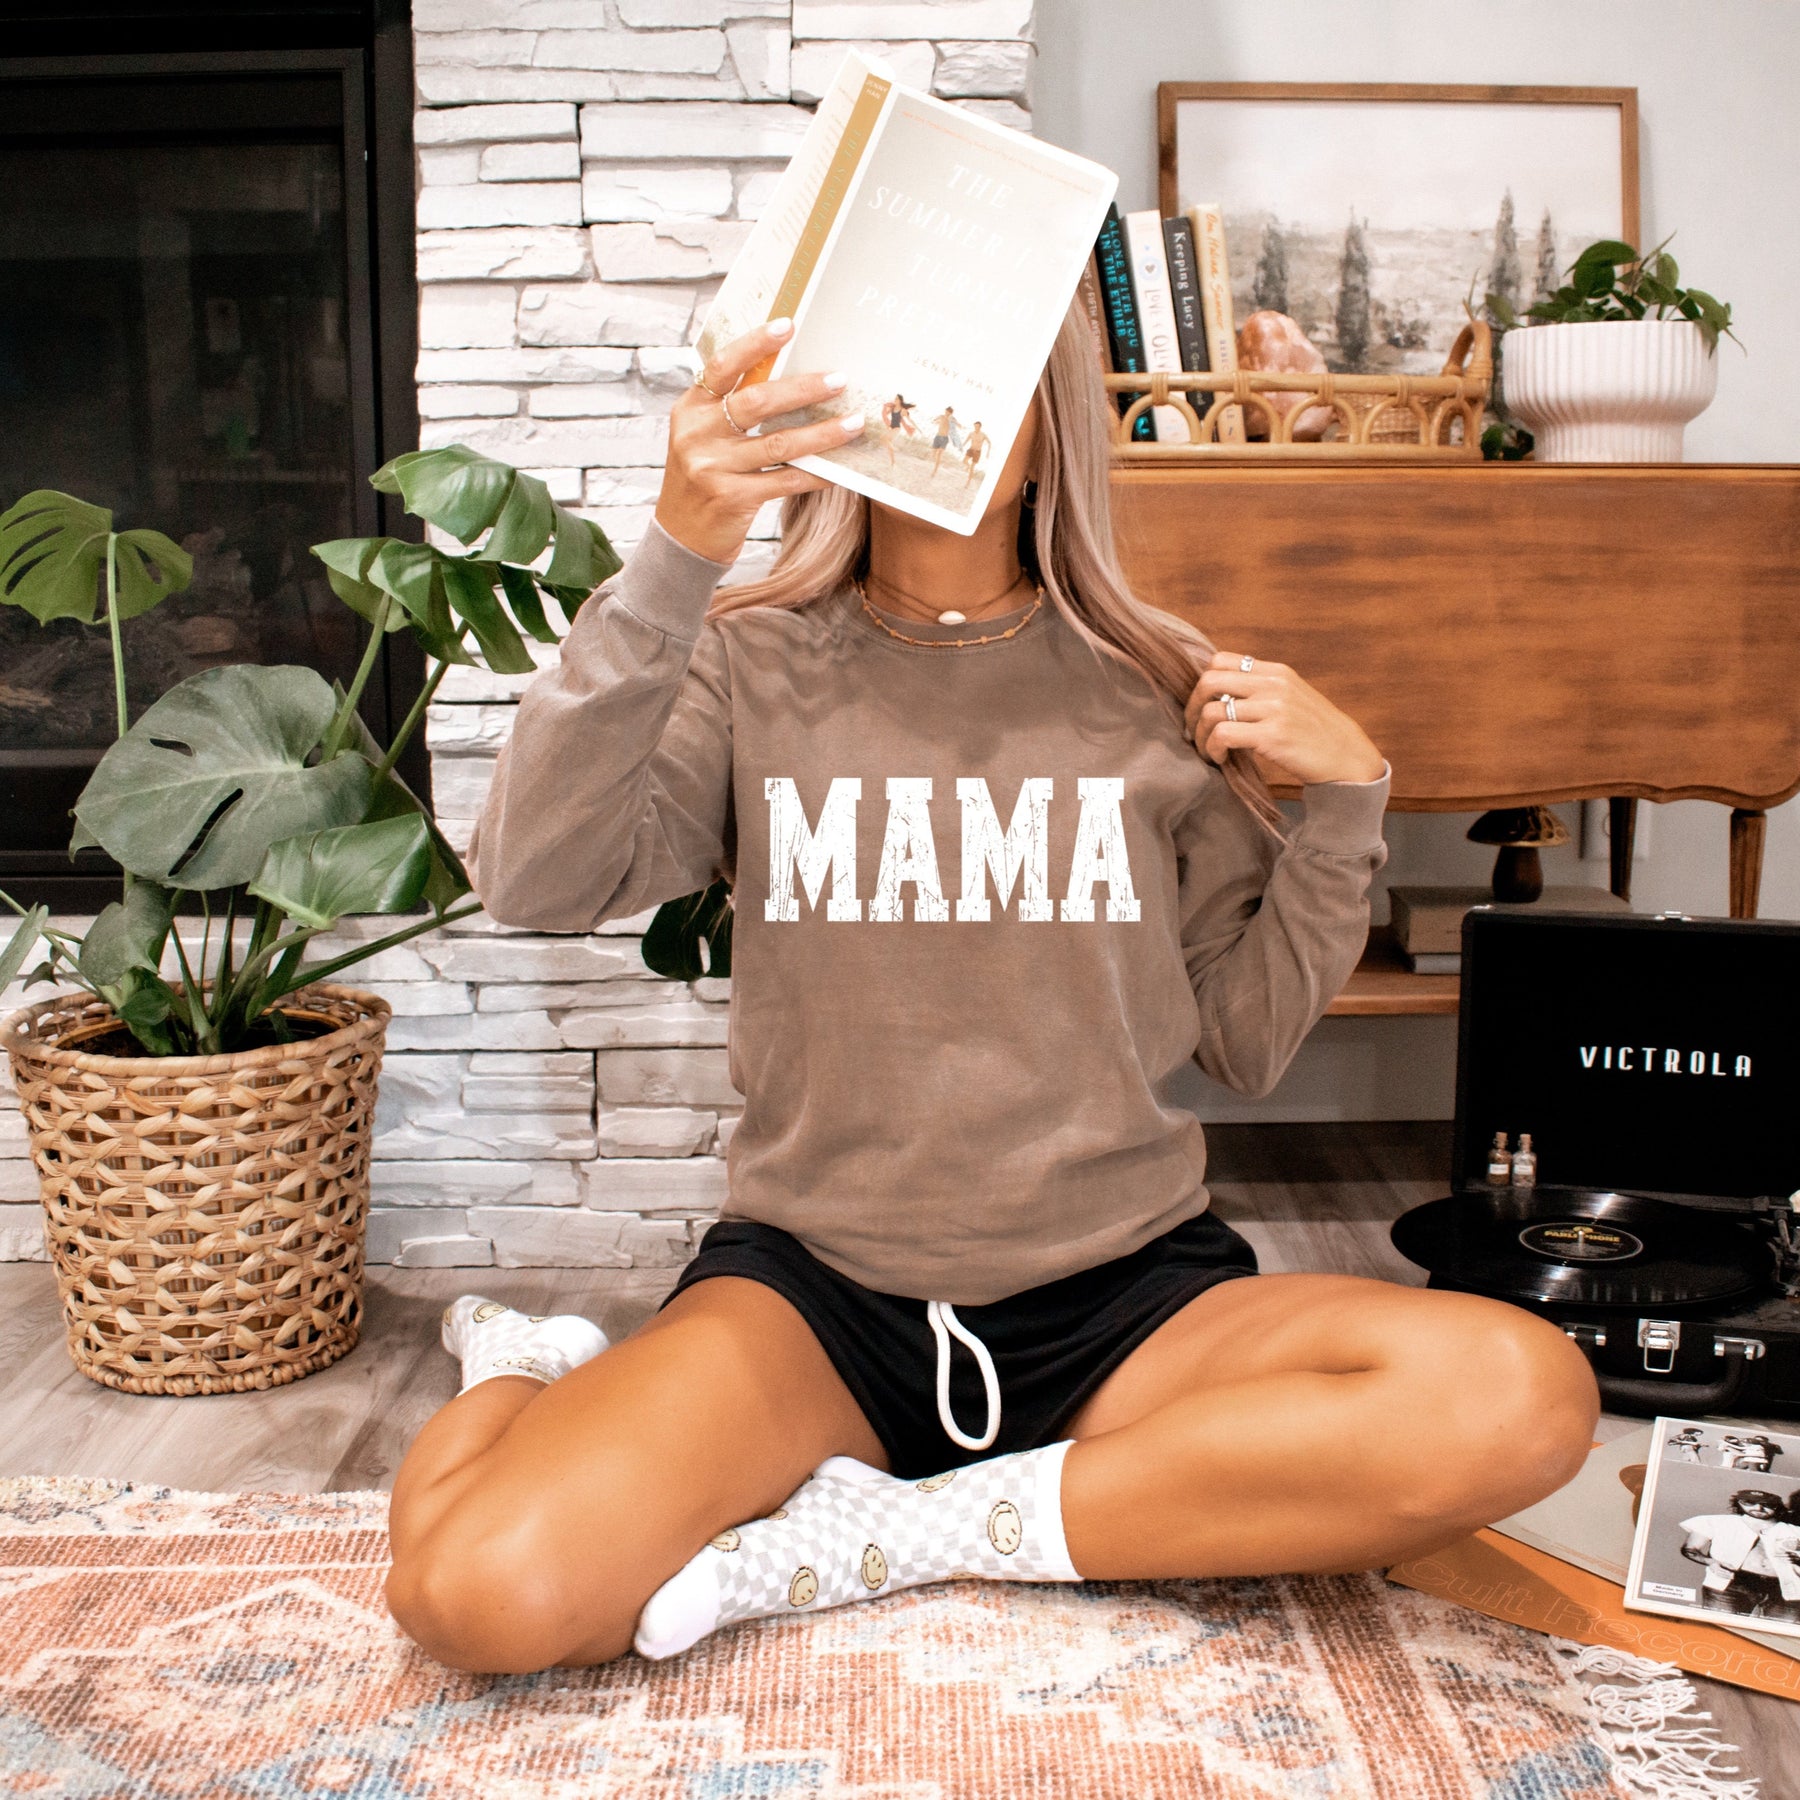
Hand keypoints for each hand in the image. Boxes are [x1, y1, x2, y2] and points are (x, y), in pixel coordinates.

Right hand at [654, 319, 865, 564]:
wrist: (682, 537)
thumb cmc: (704, 477)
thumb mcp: (705, 436)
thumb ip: (733, 408)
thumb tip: (789, 376)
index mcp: (691, 408)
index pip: (722, 366)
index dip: (754, 343)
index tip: (788, 325)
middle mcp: (698, 435)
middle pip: (756, 402)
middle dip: (803, 389)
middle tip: (839, 380)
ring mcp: (713, 468)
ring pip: (779, 443)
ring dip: (822, 433)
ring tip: (854, 422)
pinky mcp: (732, 499)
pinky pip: (785, 480)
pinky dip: (816, 474)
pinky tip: (839, 470)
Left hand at [1184, 651, 1385, 786]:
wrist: (1347, 757)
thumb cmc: (1315, 733)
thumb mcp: (1292, 698)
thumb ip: (1262, 690)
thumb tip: (1219, 695)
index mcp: (1276, 672)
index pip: (1221, 660)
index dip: (1203, 684)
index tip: (1202, 707)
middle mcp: (1274, 685)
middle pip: (1209, 681)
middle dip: (1191, 708)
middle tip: (1194, 730)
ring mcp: (1274, 708)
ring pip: (1211, 711)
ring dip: (1200, 735)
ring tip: (1207, 751)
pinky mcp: (1273, 734)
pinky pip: (1223, 735)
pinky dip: (1212, 749)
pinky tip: (1219, 759)